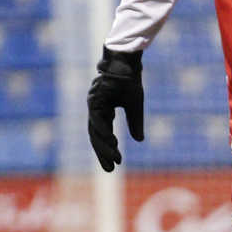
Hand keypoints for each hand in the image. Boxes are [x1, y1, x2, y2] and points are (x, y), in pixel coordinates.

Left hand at [87, 47, 143, 170]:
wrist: (126, 62)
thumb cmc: (129, 81)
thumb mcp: (135, 106)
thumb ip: (135, 123)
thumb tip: (138, 140)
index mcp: (104, 112)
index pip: (103, 135)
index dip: (108, 150)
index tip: (115, 164)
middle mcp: (96, 110)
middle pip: (96, 137)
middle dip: (103, 154)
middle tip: (111, 169)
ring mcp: (93, 105)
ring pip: (95, 131)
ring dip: (104, 146)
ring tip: (114, 158)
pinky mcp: (94, 100)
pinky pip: (97, 119)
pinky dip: (103, 131)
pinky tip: (111, 141)